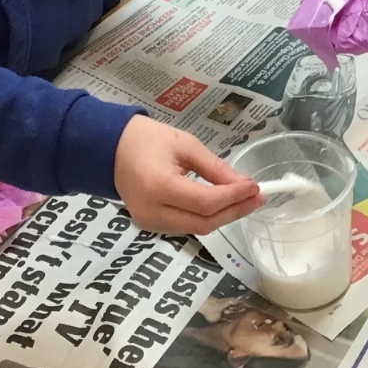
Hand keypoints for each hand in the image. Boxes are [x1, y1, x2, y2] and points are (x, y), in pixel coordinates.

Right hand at [114, 115, 261, 234]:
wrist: (109, 148)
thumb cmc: (147, 139)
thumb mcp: (185, 145)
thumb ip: (215, 168)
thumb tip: (244, 184)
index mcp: (159, 187)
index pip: (206, 202)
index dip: (234, 197)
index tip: (255, 187)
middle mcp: (152, 212)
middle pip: (203, 223)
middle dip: (234, 212)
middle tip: (257, 198)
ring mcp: (149, 223)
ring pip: (196, 228)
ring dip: (223, 216)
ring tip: (244, 201)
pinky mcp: (149, 225)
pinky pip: (185, 226)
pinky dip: (206, 217)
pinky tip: (222, 205)